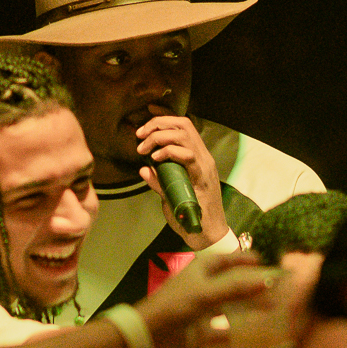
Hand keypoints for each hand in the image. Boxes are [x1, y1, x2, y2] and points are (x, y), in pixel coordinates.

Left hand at [133, 115, 226, 247]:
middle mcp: (203, 157)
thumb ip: (159, 180)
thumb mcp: (169, 194)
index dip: (165, 116)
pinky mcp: (202, 177)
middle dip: (158, 124)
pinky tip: (156, 158)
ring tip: (144, 148)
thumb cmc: (190, 216)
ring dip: (160, 136)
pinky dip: (169, 151)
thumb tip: (143, 169)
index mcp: (197, 158)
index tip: (147, 112)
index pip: (184, 126)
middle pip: (183, 124)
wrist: (206, 235)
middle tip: (140, 135)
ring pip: (184, 135)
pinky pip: (188, 155)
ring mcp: (204, 166)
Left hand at [133, 250, 268, 347]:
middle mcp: (204, 289)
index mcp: (201, 272)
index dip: (244, 259)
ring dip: (249, 308)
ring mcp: (203, 312)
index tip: (266, 262)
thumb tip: (268, 281)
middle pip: (232, 284)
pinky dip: (239, 333)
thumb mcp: (206, 293)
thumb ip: (236, 288)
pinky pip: (225, 332)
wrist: (149, 338)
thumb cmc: (175, 306)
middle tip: (277, 288)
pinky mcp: (203, 333)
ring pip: (231, 308)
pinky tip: (257, 334)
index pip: (226, 260)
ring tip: (273, 308)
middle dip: (252, 286)